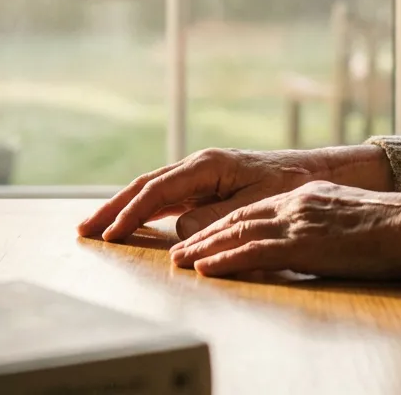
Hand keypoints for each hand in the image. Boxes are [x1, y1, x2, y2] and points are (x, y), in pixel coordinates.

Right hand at [78, 145, 392, 241]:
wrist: (317, 173)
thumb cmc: (291, 187)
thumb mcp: (255, 204)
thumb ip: (213, 216)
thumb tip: (177, 229)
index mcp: (207, 165)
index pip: (157, 191)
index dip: (129, 213)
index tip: (109, 235)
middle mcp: (199, 165)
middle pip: (144, 186)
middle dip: (112, 208)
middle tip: (83, 231)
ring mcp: (201, 174)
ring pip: (151, 190)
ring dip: (122, 208)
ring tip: (95, 228)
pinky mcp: (207, 185)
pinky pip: (166, 197)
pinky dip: (143, 209)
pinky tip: (128, 223)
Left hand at [168, 181, 400, 278]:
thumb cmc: (391, 228)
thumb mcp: (346, 217)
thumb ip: (319, 224)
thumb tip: (304, 240)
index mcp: (306, 196)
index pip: (252, 209)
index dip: (221, 223)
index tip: (199, 235)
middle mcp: (295, 203)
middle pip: (236, 217)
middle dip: (202, 233)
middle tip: (177, 249)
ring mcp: (298, 221)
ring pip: (238, 232)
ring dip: (204, 247)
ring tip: (180, 261)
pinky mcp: (304, 242)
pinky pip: (255, 251)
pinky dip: (225, 259)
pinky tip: (206, 269)